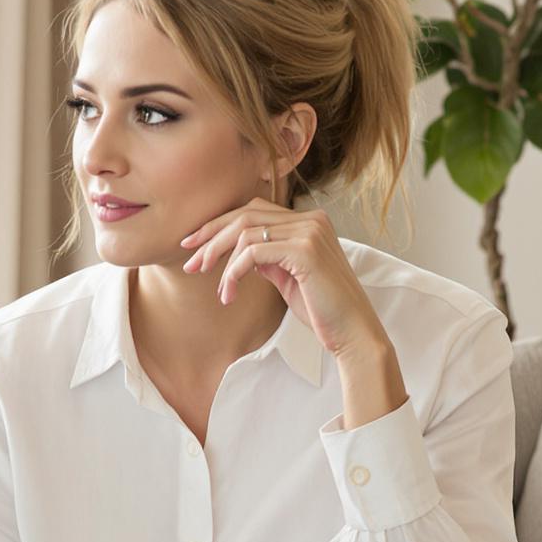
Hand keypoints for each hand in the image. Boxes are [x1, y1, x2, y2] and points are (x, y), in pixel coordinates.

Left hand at [178, 198, 390, 363]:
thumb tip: (239, 251)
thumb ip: (267, 257)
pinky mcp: (305, 251)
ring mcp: (310, 232)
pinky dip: (234, 273)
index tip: (192, 245)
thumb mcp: (287, 276)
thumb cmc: (320, 308)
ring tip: (221, 291)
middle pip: (245, 215)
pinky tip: (230, 294)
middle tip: (190, 264)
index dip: (218, 226)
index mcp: (308, 221)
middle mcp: (311, 219)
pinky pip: (253, 253)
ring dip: (221, 262)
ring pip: (246, 233)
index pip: (253, 211)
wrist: (351, 330)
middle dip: (211, 238)